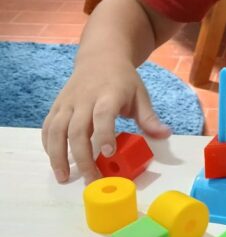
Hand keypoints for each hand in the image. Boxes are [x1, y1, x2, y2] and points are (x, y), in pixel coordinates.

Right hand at [42, 58, 170, 183]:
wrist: (101, 57)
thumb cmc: (123, 80)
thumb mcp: (140, 95)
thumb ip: (149, 118)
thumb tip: (165, 135)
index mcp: (109, 94)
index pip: (103, 114)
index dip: (104, 133)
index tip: (108, 153)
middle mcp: (85, 98)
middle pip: (77, 129)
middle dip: (82, 156)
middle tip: (91, 179)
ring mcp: (68, 102)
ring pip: (57, 130)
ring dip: (58, 155)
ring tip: (64, 177)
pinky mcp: (57, 106)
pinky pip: (48, 127)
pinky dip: (48, 145)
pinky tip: (56, 161)